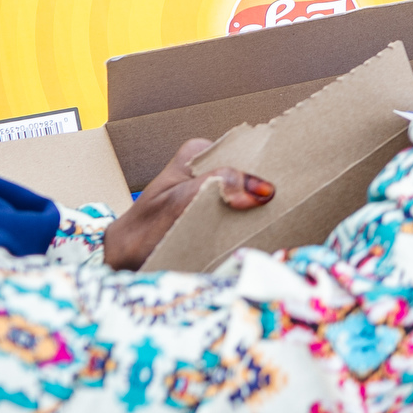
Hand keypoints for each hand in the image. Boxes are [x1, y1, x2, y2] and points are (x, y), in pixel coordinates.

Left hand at [101, 137, 273, 270]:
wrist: (122, 260)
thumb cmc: (144, 228)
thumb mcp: (181, 201)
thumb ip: (218, 186)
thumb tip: (263, 190)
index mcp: (197, 153)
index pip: (244, 152)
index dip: (267, 168)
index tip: (290, 185)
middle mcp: (206, 169)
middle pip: (247, 177)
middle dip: (265, 193)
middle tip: (287, 208)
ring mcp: (209, 193)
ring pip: (246, 198)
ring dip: (259, 213)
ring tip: (281, 223)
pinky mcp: (211, 216)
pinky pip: (238, 217)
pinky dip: (248, 227)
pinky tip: (261, 236)